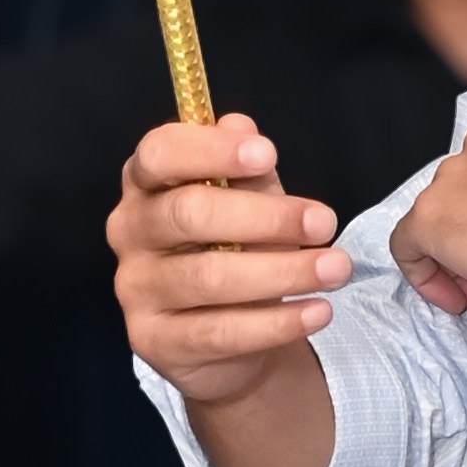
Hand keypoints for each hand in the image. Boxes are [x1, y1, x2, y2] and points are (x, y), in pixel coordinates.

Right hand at [107, 114, 352, 406]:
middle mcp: (130, 231)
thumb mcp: (250, 205)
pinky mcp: (152, 341)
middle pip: (188, 213)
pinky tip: (317, 311)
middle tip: (325, 222)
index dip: (211, 149)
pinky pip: (219, 331)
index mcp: (146, 183)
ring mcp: (135, 289)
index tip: (268, 153)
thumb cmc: (237, 252)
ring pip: (208, 277)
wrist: (229, 342)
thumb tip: (239, 124)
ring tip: (336, 268)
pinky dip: (276, 322)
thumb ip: (247, 172)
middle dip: (265, 216)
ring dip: (283, 271)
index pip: (160, 154)